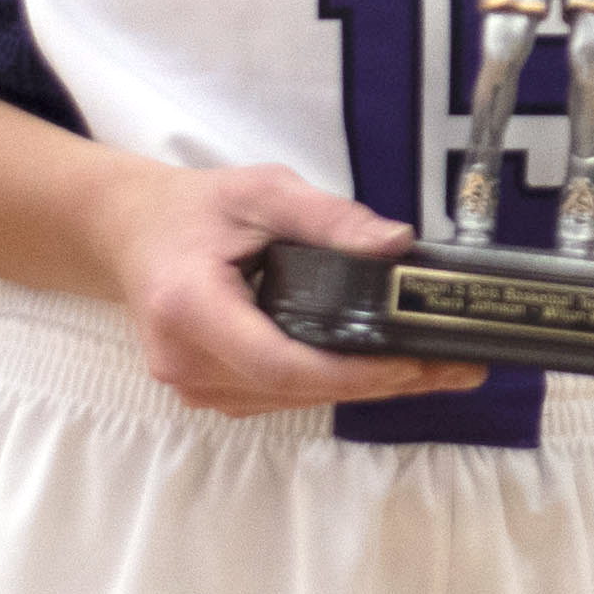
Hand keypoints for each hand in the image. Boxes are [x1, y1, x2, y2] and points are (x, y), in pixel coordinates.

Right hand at [100, 158, 474, 414]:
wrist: (134, 236)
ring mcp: (194, 386)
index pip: (279, 362)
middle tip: (460, 366)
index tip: (413, 361)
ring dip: (367, 388)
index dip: (350, 373)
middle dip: (382, 381)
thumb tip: (397, 245)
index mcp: (189, 308)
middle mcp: (186, 362)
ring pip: (293, 400)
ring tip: (440, 368)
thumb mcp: (262, 192)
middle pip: (295, 389)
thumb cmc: (196, 211)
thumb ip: (328, 217)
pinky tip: (388, 371)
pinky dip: (335, 385)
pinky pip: (281, 397)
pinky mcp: (211, 393)